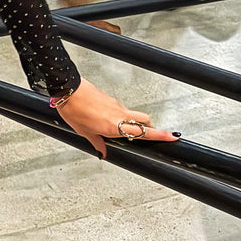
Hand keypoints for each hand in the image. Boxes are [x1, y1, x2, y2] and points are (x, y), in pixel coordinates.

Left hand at [55, 79, 178, 157]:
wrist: (68, 89)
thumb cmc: (74, 110)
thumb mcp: (84, 132)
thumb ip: (97, 142)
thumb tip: (103, 152)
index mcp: (114, 126)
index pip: (143, 132)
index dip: (160, 135)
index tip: (173, 136)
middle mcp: (119, 114)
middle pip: (146, 121)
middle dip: (152, 128)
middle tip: (152, 135)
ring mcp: (116, 104)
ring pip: (135, 114)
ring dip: (136, 121)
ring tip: (126, 129)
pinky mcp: (111, 98)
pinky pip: (122, 108)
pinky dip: (121, 115)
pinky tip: (109, 119)